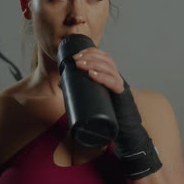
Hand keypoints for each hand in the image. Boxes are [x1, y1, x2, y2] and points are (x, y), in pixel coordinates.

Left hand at [73, 48, 161, 179]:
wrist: (123, 132)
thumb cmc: (107, 115)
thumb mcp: (91, 98)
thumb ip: (79, 90)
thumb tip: (60, 83)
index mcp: (111, 76)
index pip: (104, 57)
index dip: (91, 52)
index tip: (77, 54)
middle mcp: (117, 78)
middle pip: (106, 60)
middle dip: (90, 57)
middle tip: (76, 60)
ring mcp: (121, 86)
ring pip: (110, 69)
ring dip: (94, 64)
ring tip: (80, 65)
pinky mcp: (122, 96)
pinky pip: (114, 83)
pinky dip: (103, 78)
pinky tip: (92, 75)